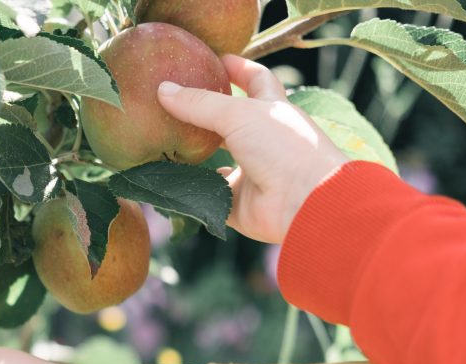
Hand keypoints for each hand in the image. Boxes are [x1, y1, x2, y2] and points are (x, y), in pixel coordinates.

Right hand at [157, 55, 348, 243]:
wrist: (302, 202)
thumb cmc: (283, 147)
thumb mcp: (239, 114)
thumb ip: (200, 104)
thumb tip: (163, 90)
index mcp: (272, 111)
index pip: (256, 80)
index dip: (238, 68)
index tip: (216, 59)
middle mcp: (263, 141)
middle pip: (232, 121)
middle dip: (209, 112)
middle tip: (179, 101)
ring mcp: (252, 172)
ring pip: (219, 159)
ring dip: (197, 153)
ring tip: (166, 141)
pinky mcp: (239, 202)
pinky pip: (211, 195)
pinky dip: (194, 189)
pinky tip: (174, 181)